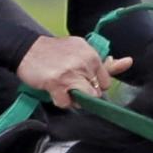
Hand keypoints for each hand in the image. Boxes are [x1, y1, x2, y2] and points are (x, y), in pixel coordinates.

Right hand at [17, 34, 133, 108]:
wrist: (25, 49)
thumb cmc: (53, 52)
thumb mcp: (81, 51)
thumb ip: (103, 62)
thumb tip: (127, 63)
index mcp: (91, 55)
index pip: (106, 81)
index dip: (94, 85)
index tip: (82, 81)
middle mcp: (84, 62)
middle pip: (95, 92)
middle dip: (84, 93)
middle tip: (70, 84)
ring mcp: (71, 73)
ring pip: (84, 100)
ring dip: (74, 99)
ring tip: (63, 89)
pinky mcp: (57, 83)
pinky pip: (66, 103)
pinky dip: (59, 101)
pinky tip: (53, 91)